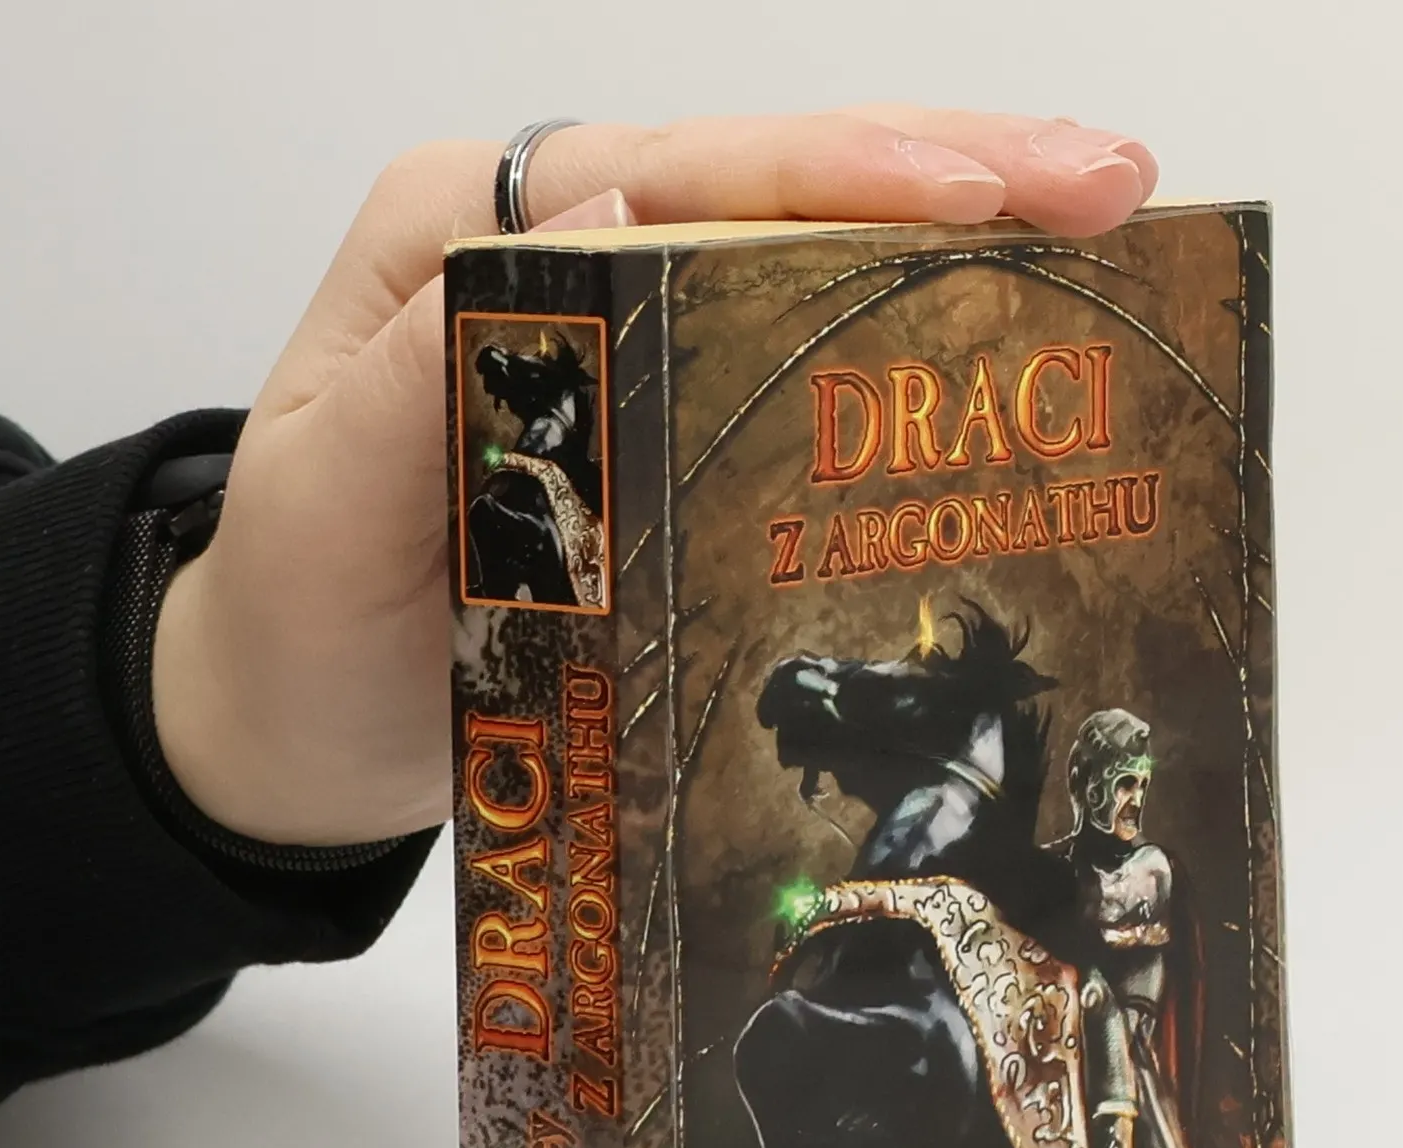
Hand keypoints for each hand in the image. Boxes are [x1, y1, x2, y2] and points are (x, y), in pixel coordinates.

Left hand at [153, 110, 1160, 844]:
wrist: (293, 719)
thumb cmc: (299, 615)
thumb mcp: (326, 498)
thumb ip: (432, 366)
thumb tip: (605, 228)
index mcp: (472, 237)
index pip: (683, 174)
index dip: (842, 176)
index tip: (982, 193)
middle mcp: (561, 257)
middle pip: (774, 184)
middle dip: (952, 171)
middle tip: (1109, 185)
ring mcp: (625, 336)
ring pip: (806, 254)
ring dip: (957, 240)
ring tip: (1102, 230)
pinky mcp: (666, 421)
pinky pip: (798, 358)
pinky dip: (908, 342)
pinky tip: (1002, 344)